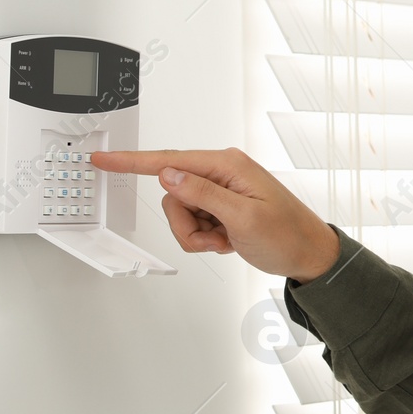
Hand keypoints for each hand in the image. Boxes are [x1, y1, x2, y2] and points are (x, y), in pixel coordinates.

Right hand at [90, 148, 340, 281]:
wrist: (308, 255)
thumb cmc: (287, 235)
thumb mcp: (243, 217)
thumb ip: (203, 194)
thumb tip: (168, 173)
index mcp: (227, 165)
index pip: (169, 161)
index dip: (132, 161)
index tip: (104, 158)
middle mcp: (221, 172)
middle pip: (172, 195)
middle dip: (187, 225)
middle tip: (215, 238)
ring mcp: (220, 191)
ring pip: (179, 213)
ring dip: (197, 235)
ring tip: (226, 240)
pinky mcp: (220, 207)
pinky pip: (192, 224)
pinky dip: (206, 239)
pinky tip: (229, 240)